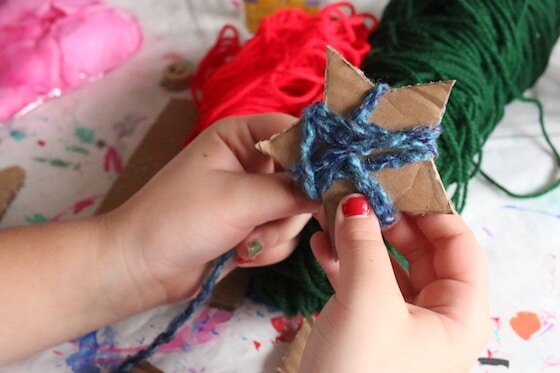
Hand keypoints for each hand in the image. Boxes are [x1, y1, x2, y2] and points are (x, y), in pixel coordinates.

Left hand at [105, 113, 319, 308]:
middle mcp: (251, 161)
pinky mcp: (253, 225)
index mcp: (240, 136)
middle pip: (303, 176)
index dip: (318, 155)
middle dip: (288, 208)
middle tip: (264, 222)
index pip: (296, 132)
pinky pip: (284, 234)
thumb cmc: (178, 219)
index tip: (334, 180)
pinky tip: (239, 253)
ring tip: (242, 242)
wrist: (140, 269)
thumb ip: (292, 190)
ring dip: (274, 232)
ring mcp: (253, 196)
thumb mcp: (238, 198)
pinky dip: (267, 247)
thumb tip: (336, 185)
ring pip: (296, 210)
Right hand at [301, 194, 488, 371]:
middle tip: (358, 195)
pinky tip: (319, 244)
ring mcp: (400, 322)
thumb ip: (363, 245)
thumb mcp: (366, 301)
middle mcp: (435, 316)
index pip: (459, 244)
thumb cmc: (360, 369)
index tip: (395, 182)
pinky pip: (363, 284)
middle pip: (420, 251)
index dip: (430, 210)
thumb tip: (357, 199)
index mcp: (458, 313)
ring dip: (361, 239)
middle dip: (388, 221)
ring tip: (332, 213)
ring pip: (387, 265)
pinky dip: (343, 262)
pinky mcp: (369, 327)